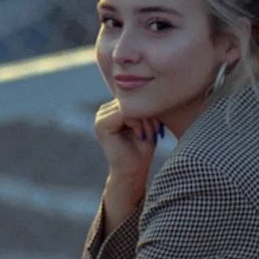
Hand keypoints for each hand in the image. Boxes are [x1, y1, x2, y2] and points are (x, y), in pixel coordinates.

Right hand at [95, 99, 162, 219]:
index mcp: (113, 109)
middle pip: (131, 100)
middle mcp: (103, 111)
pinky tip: (141, 136)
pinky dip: (138, 123)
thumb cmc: (142, 149)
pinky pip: (124, 113)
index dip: (148, 107)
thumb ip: (143, 106)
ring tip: (150, 134)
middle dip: (147, 113)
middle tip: (156, 130)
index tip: (159, 124)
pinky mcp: (101, 125)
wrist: (133, 172)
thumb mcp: (146, 122)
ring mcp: (100, 117)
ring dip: (145, 119)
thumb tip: (150, 87)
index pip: (134, 97)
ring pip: (129, 106)